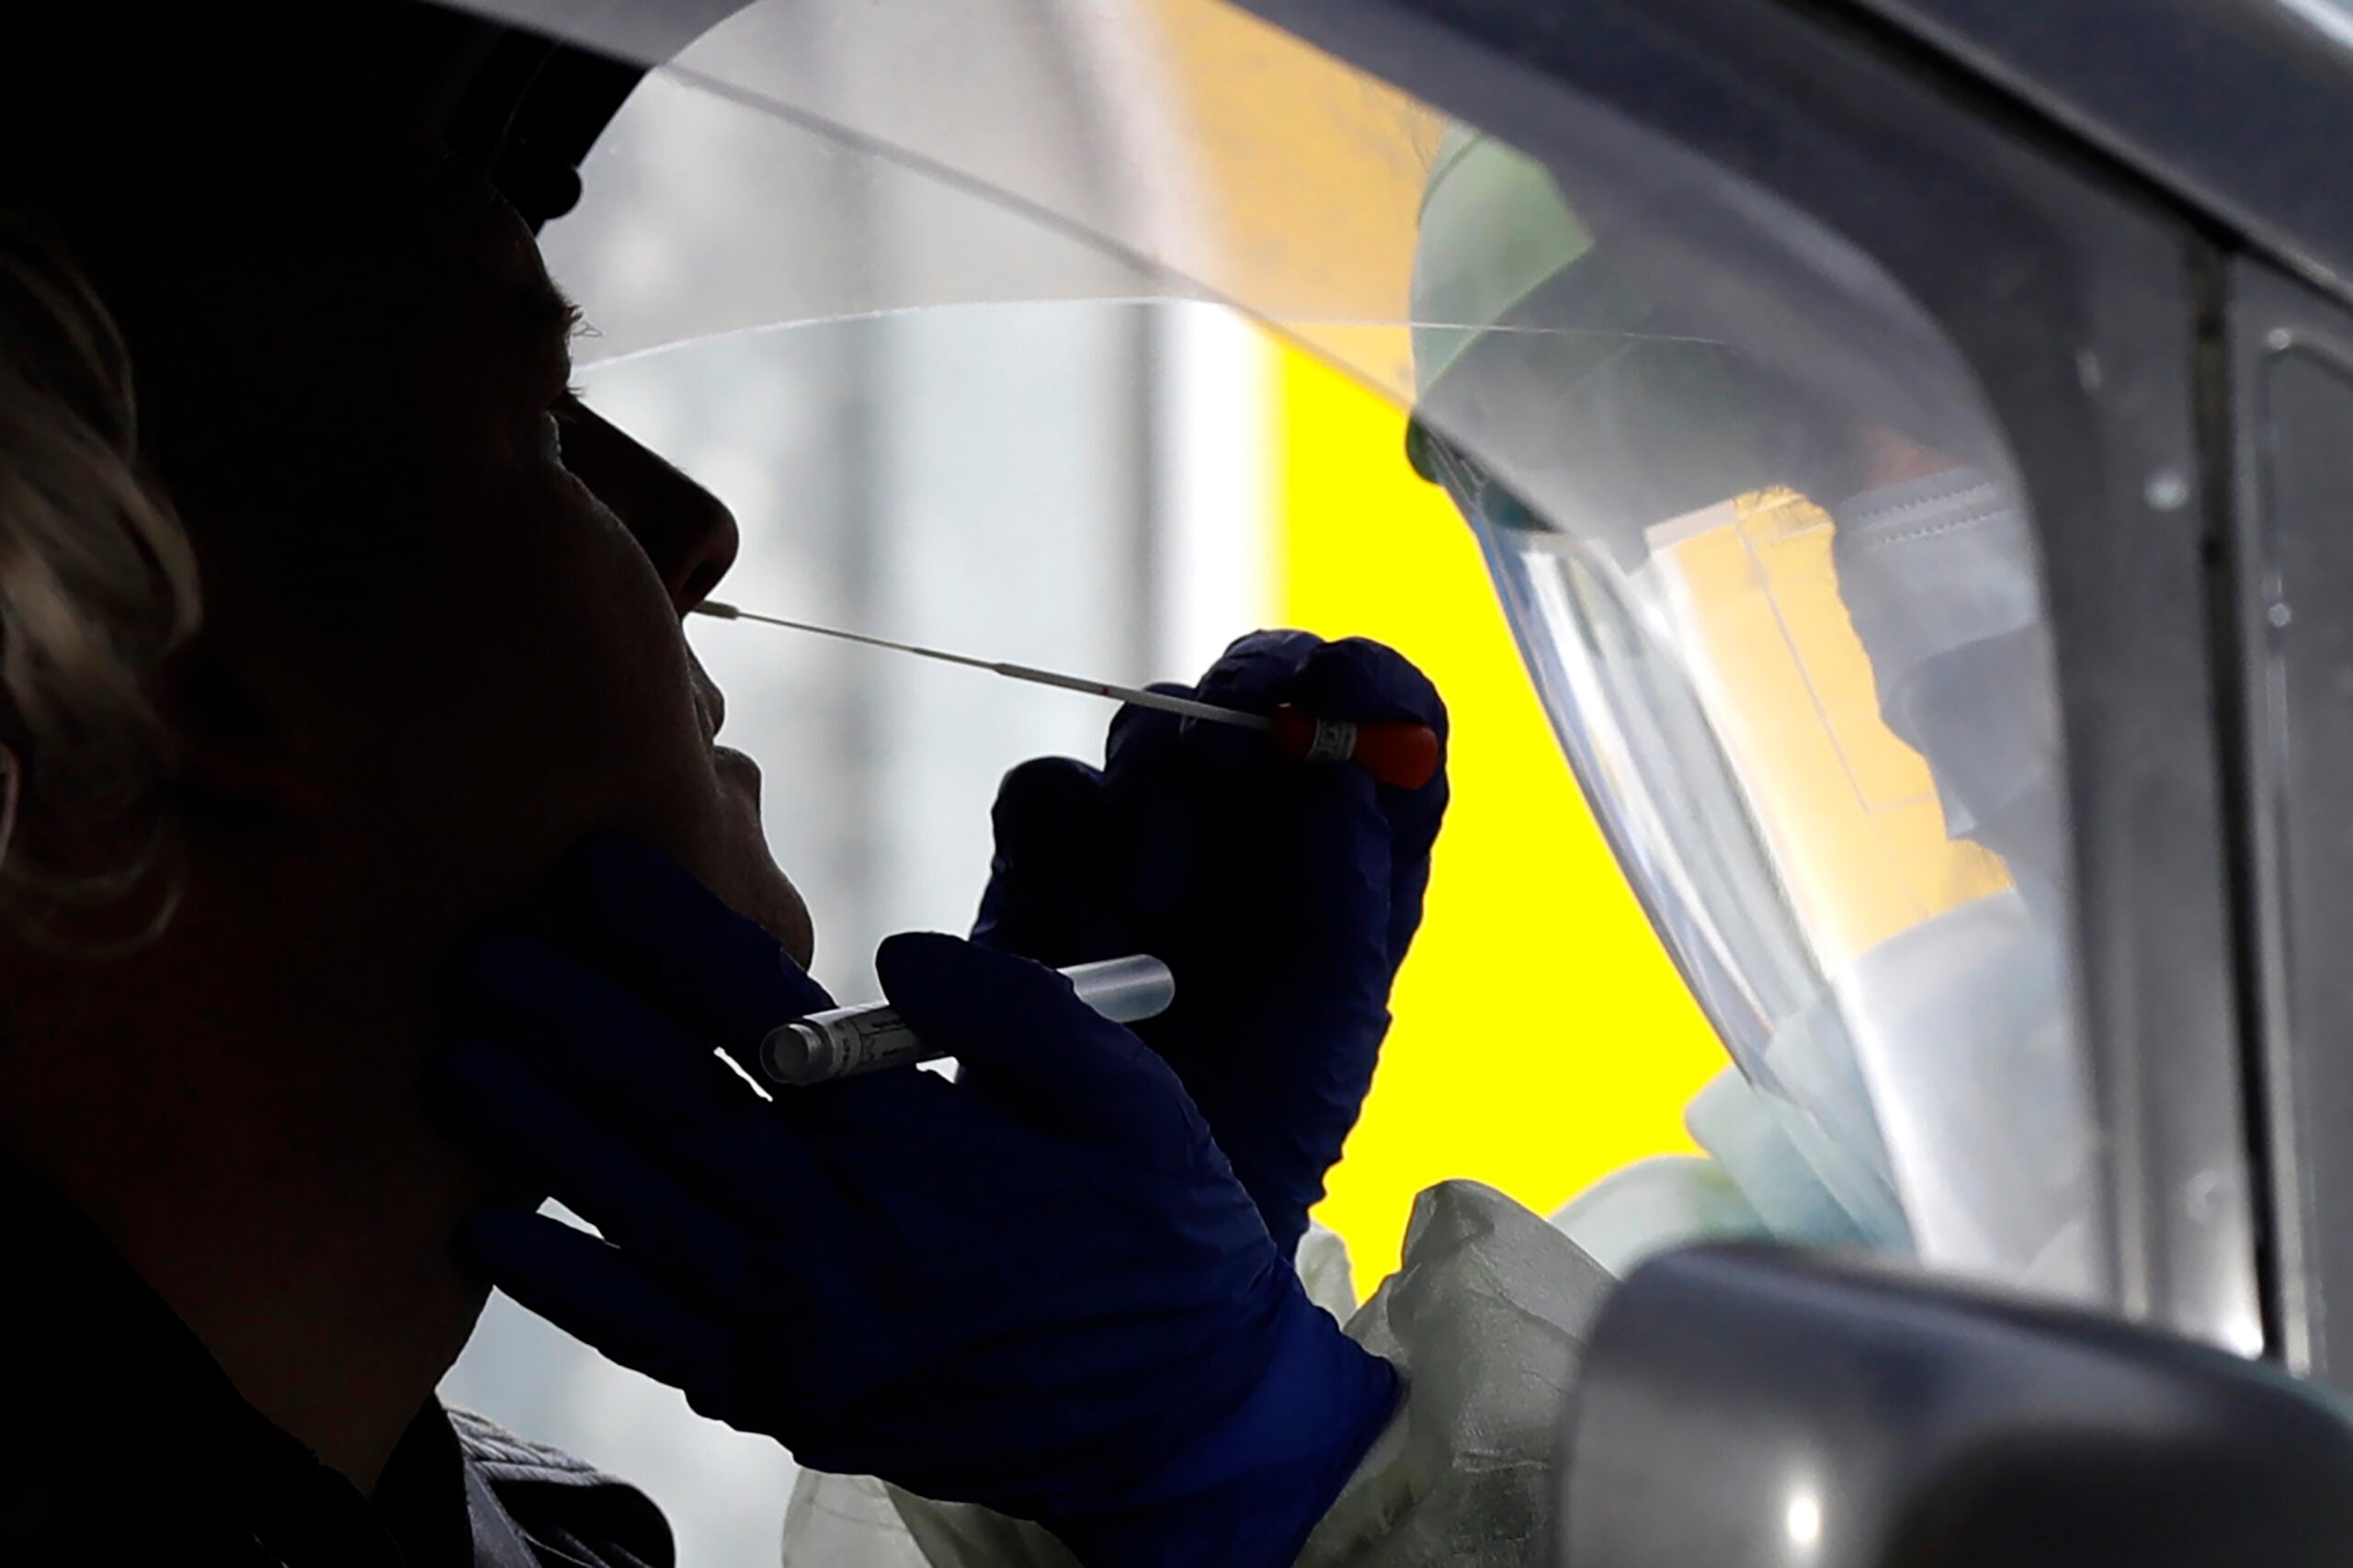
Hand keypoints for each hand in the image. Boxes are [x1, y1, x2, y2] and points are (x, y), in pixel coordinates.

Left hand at [433, 839, 1397, 1567]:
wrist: (1176, 1425)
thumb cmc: (1160, 1240)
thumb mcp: (1129, 1102)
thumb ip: (1015, 1015)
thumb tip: (898, 952)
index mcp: (912, 1154)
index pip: (760, 1019)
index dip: (671, 934)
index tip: (598, 866)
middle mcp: (831, 1242)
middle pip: (667, 1110)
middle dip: (567, 1020)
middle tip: (484, 949)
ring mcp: (795, 1330)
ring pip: (635, 1213)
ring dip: (538, 1133)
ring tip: (457, 1059)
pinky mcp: (783, 1393)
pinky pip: (648, 1335)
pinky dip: (564, 1285)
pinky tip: (489, 1233)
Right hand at [973, 631, 1447, 1256]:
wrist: (1129, 1213)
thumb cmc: (1261, 1123)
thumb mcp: (1332, 1017)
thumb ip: (1344, 891)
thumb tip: (1338, 767)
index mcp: (1357, 846)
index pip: (1387, 714)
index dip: (1371, 683)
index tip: (1348, 689)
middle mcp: (1260, 821)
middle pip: (1262, 686)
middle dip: (1250, 696)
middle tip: (1233, 752)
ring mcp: (1152, 833)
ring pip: (1148, 726)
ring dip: (1156, 792)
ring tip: (1155, 907)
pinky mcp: (1049, 866)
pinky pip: (1045, 795)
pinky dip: (1062, 849)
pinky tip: (1090, 940)